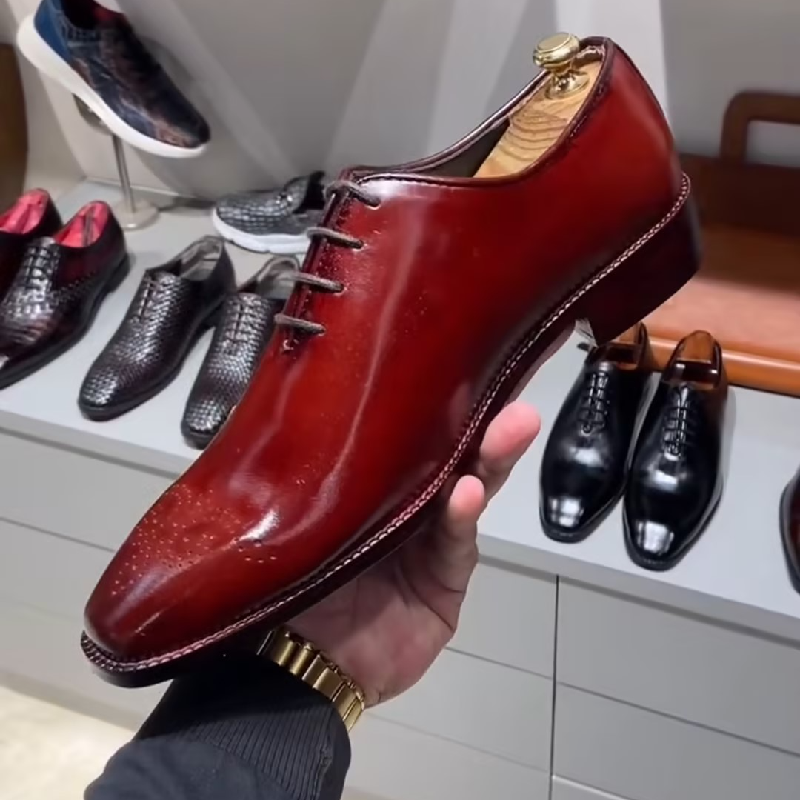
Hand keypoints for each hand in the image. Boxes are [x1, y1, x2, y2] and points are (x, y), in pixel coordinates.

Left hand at [290, 401, 540, 705]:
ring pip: (467, 493)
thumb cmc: (289, 578)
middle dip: (485, 426)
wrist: (296, 661)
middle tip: (512, 401)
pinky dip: (462, 518)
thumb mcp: (298, 512)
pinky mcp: (446, 583)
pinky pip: (455, 546)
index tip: (466, 368)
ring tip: (510, 428)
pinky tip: (467, 492)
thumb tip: (309, 396)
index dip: (444, 407)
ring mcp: (431, 545)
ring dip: (489, 459)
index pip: (415, 438)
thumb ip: (318, 467)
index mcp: (373, 483)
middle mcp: (407, 506)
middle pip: (452, 459)